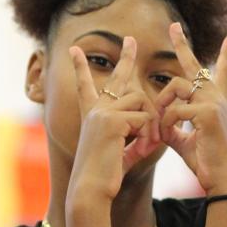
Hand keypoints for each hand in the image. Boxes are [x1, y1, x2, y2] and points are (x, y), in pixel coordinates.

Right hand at [68, 37, 160, 202]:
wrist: (90, 187)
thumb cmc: (104, 175)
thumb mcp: (120, 151)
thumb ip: (134, 138)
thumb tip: (153, 131)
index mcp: (92, 116)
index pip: (85, 87)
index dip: (80, 67)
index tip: (74, 49)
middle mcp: (95, 110)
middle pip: (116, 78)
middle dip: (125, 56)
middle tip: (130, 39)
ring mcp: (102, 113)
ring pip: (140, 102)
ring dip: (149, 125)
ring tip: (142, 146)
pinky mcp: (112, 120)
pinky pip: (143, 119)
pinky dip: (147, 136)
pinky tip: (138, 150)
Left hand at [156, 23, 226, 195]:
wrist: (220, 176)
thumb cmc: (205, 160)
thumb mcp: (183, 139)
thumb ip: (172, 126)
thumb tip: (160, 121)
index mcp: (212, 101)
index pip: (217, 73)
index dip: (225, 55)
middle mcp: (216, 97)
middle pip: (194, 67)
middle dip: (183, 45)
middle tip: (174, 26)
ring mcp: (214, 102)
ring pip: (176, 85)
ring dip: (161, 102)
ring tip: (160, 123)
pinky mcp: (208, 113)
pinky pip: (174, 109)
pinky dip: (165, 123)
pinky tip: (166, 135)